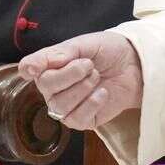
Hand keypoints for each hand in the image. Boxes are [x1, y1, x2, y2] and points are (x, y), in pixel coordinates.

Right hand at [19, 31, 143, 129]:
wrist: (135, 65)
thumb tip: (29, 67)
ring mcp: (66, 106)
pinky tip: (102, 93)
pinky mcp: (82, 120)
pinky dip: (91, 104)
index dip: (31, 68)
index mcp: (49, 66)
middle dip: (70, 74)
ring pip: (60, 105)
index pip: (30, 68)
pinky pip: (76, 118)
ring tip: (97, 77)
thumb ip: (59, 53)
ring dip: (83, 88)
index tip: (35, 69)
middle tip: (90, 65)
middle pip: (46, 86)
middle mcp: (53, 88)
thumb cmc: (107, 52)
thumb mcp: (85, 44)